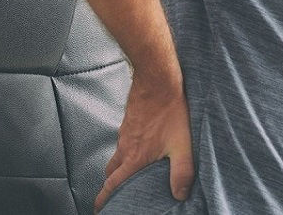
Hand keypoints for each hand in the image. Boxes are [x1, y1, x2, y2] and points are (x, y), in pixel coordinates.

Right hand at [94, 72, 194, 212]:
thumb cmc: (170, 110)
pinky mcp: (130, 122)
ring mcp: (125, 133)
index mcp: (135, 157)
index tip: (100, 207)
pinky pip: (123, 140)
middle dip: (111, 185)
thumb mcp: (182, 145)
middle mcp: (126, 147)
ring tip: (130, 171)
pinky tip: (142, 145)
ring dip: (119, 166)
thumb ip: (182, 171)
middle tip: (114, 193)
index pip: (113, 184)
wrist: (158, 81)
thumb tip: (181, 194)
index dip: (105, 198)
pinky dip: (127, 149)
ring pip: (117, 155)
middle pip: (111, 172)